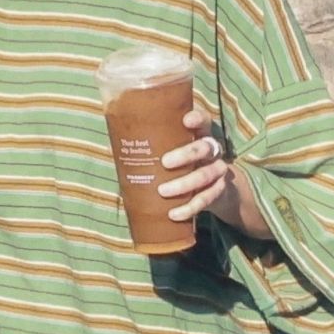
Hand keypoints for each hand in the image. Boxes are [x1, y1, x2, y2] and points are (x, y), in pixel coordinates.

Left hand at [159, 105, 260, 232]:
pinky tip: (174, 214)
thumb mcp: (173, 151)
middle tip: (164, 162)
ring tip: (163, 191)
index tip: (185, 120)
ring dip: (184, 184)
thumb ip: (155, 146)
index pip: (204, 121)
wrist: (213, 187)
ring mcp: (218, 170)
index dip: (198, 119)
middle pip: (204, 148)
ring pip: (206, 174)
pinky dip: (189, 207)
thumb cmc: (183, 164)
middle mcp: (212, 150)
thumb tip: (114, 145)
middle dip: (185, 155)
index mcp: (200, 135)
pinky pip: (207, 199)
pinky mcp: (219, 190)